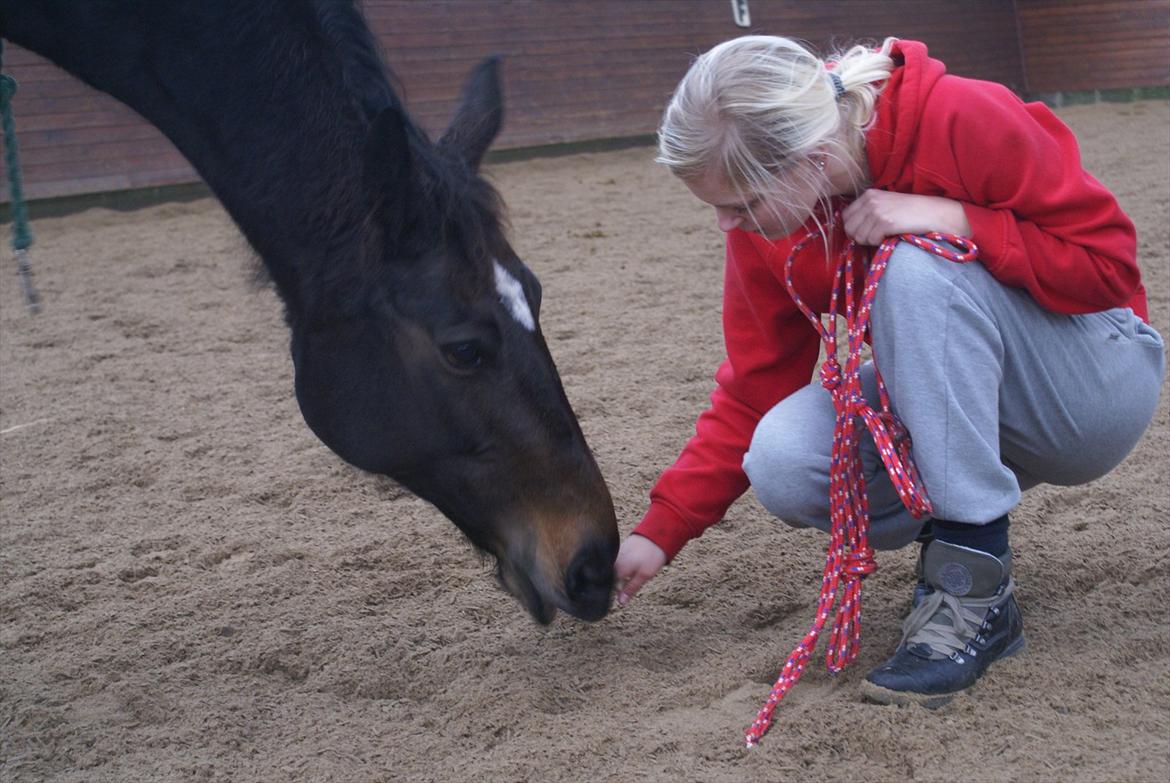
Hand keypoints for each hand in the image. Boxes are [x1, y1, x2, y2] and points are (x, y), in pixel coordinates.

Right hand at [614, 534, 666, 605]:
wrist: (657, 535)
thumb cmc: (652, 556)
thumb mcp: (643, 576)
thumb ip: (630, 589)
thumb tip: (620, 602)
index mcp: (616, 570)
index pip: (609, 587)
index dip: (615, 594)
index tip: (622, 597)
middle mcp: (612, 562)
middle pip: (611, 579)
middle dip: (618, 584)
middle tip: (632, 583)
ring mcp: (615, 554)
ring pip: (614, 571)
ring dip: (620, 576)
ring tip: (634, 573)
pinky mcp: (619, 549)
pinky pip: (616, 562)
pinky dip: (621, 567)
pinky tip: (631, 566)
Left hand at [842, 190, 971, 245]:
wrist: (933, 213)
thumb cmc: (910, 212)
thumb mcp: (885, 204)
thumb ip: (867, 212)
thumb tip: (850, 230)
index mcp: (868, 195)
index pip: (845, 217)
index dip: (853, 228)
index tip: (865, 232)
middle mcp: (870, 201)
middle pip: (849, 227)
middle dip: (858, 236)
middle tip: (874, 237)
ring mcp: (877, 211)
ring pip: (858, 236)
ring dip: (869, 241)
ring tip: (883, 236)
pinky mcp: (885, 222)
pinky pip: (870, 240)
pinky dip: (878, 242)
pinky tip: (889, 236)